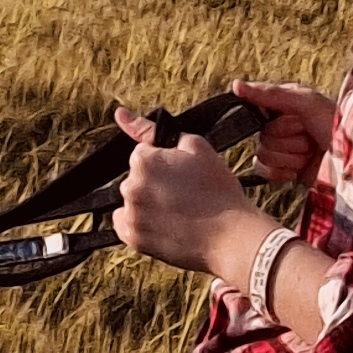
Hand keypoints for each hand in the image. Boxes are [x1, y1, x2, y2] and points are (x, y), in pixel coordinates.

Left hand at [111, 108, 267, 289]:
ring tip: (179, 212)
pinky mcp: (133, 238)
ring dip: (149, 203)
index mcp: (143, 160)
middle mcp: (130, 186)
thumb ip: (154, 130)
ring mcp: (131, 214)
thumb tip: (121, 114)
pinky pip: (126, 225)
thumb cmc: (218, 190)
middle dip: (156, 182)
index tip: (183, 176)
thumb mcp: (196, 147)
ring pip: (135, 201)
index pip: (143, 154)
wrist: (231, 236)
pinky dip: (141, 224)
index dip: (166, 163)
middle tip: (185, 194)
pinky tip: (165, 224)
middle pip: (138, 178)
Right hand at [233, 80, 335, 187]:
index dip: (275, 117)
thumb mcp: (304, 101)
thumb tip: (235, 85)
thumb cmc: (335, 124)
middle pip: (262, 134)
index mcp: (285, 106)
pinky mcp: (283, 171)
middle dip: (288, 137)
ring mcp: (282, 150)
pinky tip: (298, 169)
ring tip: (310, 152)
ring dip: (290, 155)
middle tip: (310, 136)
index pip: (257, 108)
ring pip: (263, 153)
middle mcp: (281, 127)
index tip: (294, 118)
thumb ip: (269, 94)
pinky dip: (281, 171)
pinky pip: (263, 170)